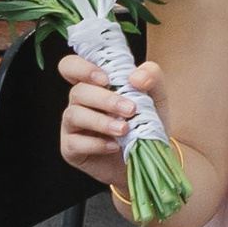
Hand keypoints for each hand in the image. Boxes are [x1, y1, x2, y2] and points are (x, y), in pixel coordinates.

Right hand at [59, 47, 163, 191]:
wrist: (149, 160)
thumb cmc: (146, 123)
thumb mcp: (156, 97)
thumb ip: (151, 76)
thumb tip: (135, 78)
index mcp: (93, 84)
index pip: (71, 66)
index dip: (81, 68)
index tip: (106, 79)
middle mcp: (79, 102)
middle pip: (77, 91)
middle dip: (105, 99)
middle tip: (131, 110)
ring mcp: (72, 126)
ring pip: (73, 115)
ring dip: (101, 121)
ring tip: (124, 130)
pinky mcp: (71, 149)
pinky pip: (74, 143)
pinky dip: (96, 144)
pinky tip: (114, 147)